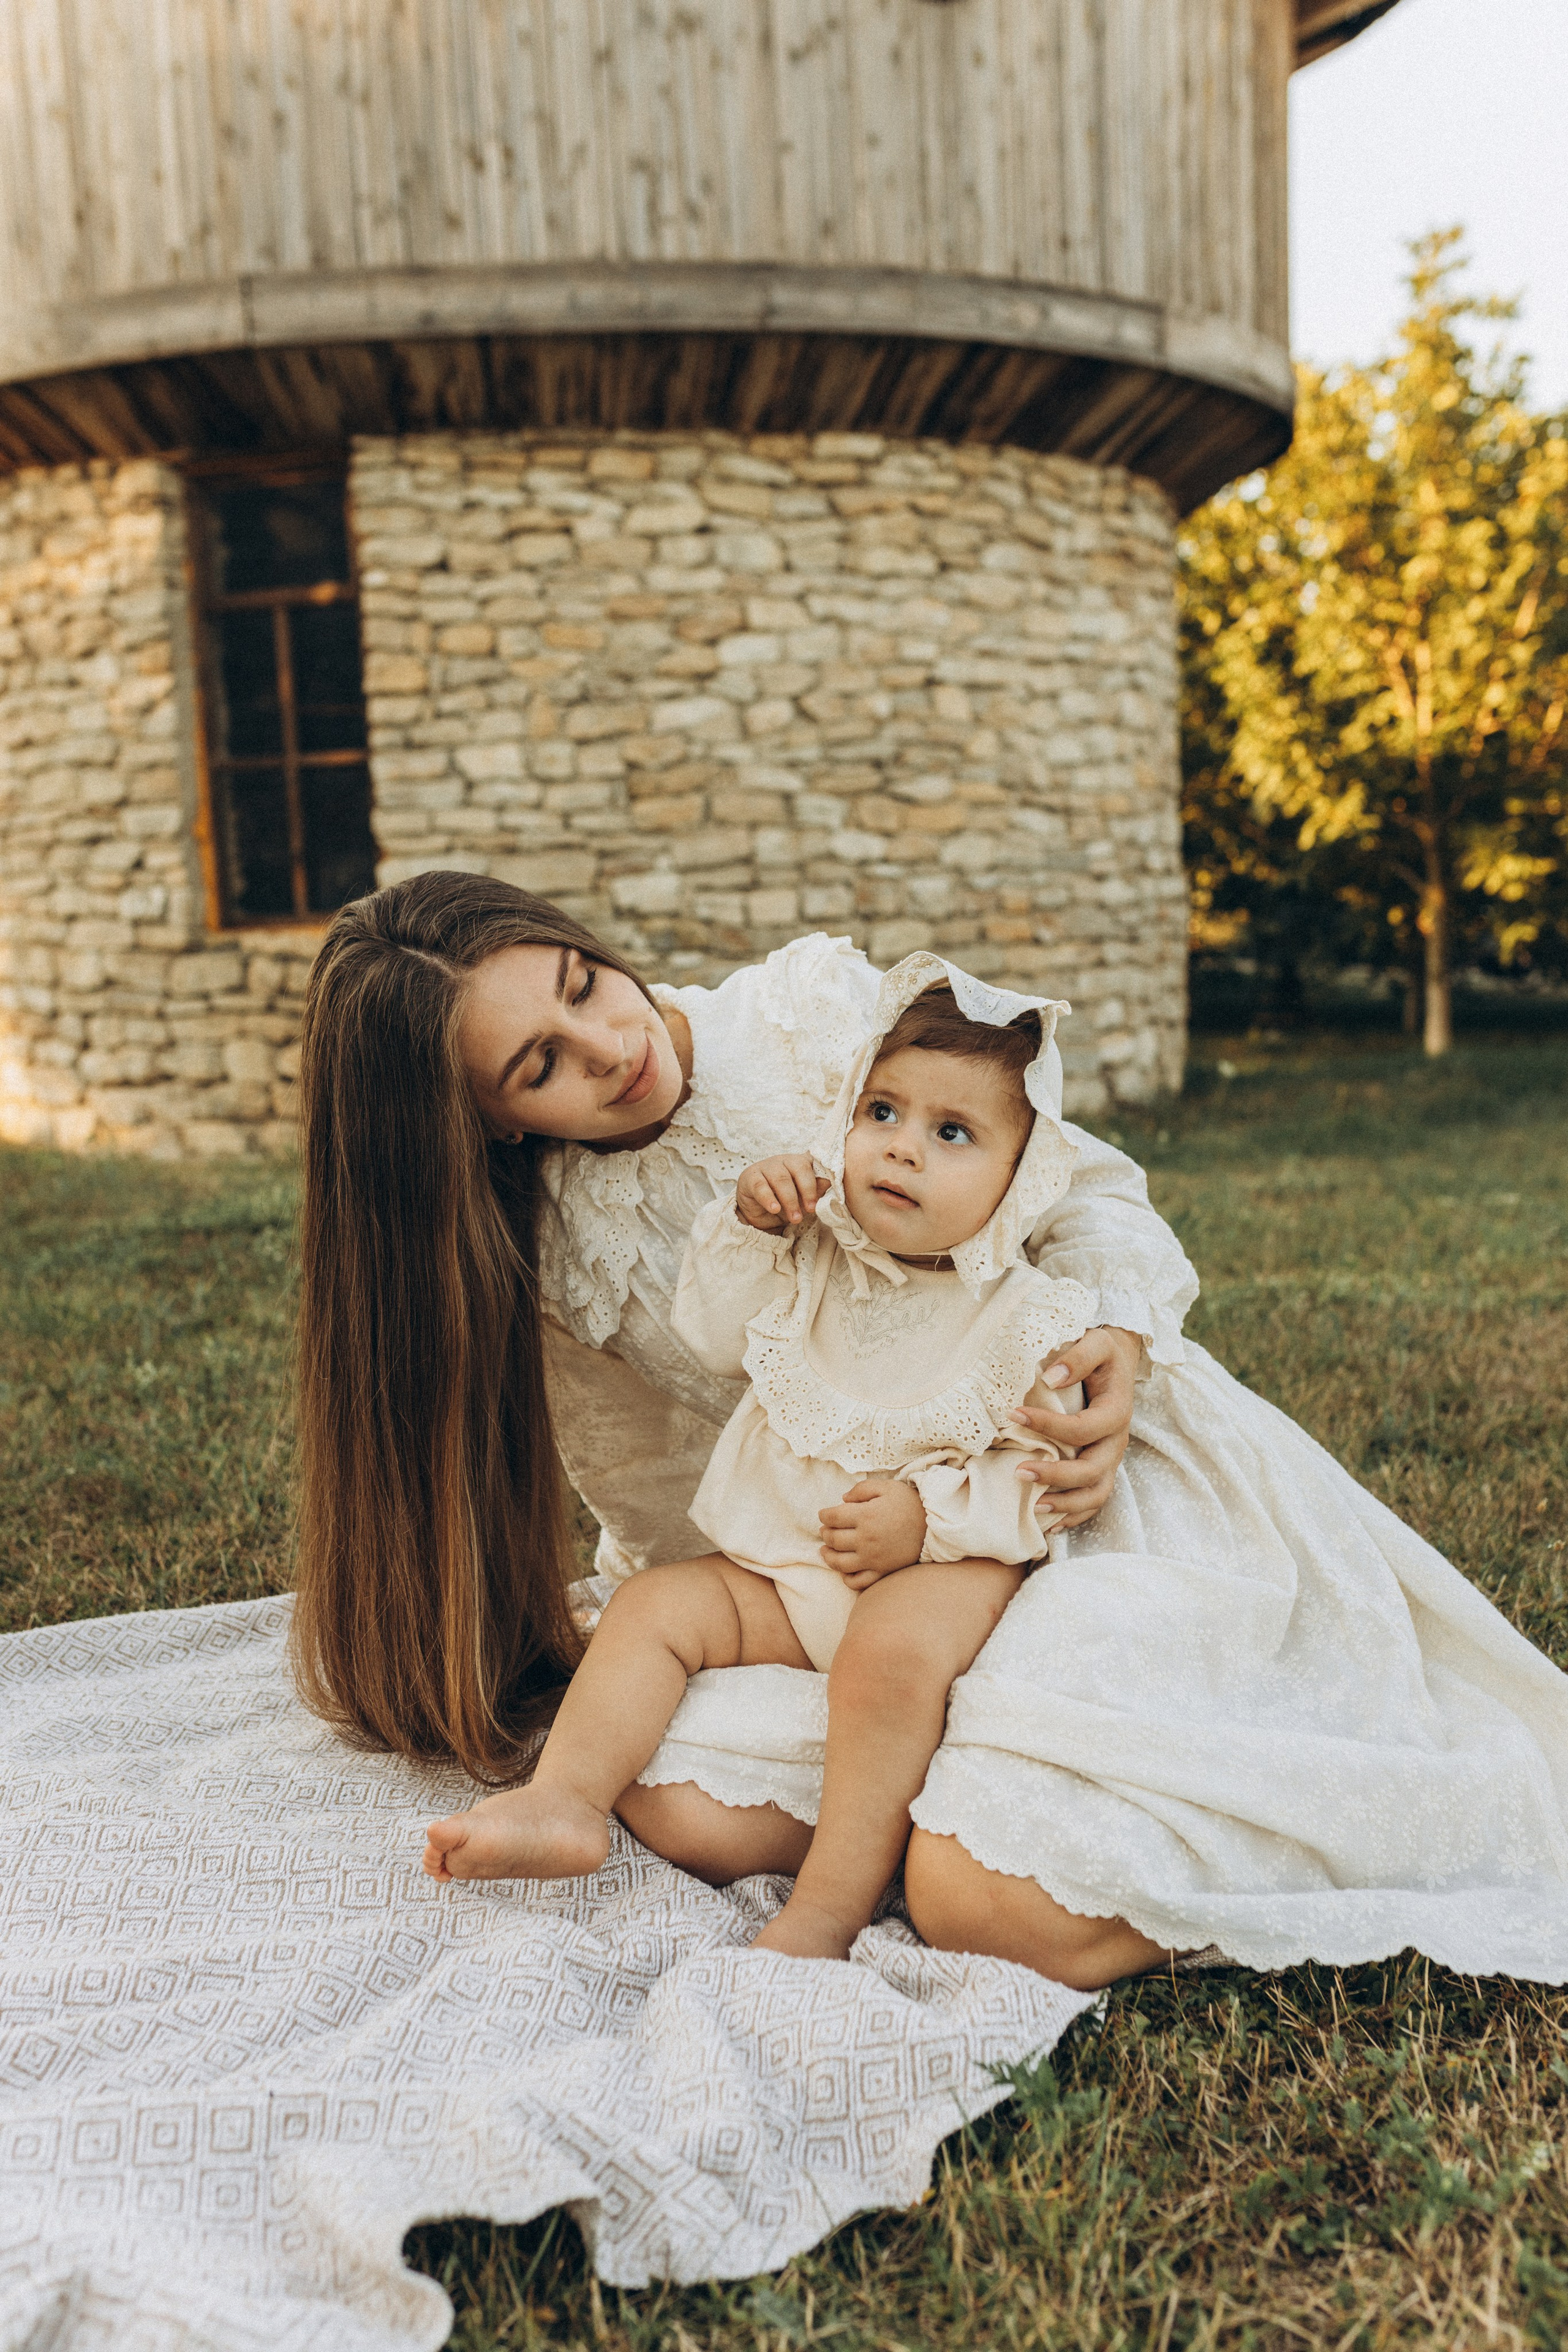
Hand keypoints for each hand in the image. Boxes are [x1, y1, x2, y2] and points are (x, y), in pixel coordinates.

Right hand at [736, 1154, 828, 1232]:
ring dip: (790, 1200)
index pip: (813, 1163)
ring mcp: (766, 1166)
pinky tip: (775, 1209)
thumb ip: (817, 1189)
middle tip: (811, 1210)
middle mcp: (784, 1160)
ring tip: (795, 1218)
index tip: (824, 1196)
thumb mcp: (803, 1200)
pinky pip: (760, 1186)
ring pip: (781, 1178)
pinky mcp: (750, 1177)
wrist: (758, 1214)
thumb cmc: (784, 1203)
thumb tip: (831, 1181)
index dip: (820, 1178)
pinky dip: (769, 1199)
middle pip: (799, 1168)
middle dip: (807, 1190)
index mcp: (800, 1162)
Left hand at [818, 1475, 926, 1589]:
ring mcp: (873, 1558)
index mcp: (866, 1516)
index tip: (823, 1514)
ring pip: (840, 1563)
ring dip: (828, 1557)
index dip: (824, 1515)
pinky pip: (858, 1581)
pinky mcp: (882, 1572)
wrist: (935, 1526)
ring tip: (825, 1551)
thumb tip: (842, 1499)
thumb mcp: (887, 1487)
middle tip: (824, 1530)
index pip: (832, 1517)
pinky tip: (844, 1570)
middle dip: (825, 1533)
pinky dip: (846, 1578)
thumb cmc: (910, 1504)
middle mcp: (866, 1539)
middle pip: (833, 1539)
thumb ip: (862, 1489)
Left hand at [1012, 1326, 1140, 1530]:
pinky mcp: (1103, 1467)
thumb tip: (1051, 1378)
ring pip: (1096, 1494)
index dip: (1048, 1426)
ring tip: (1035, 1507)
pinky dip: (1074, 1515)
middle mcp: (1116, 1441)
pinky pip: (1094, 1499)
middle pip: (1092, 1471)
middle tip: (1018, 1471)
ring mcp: (1110, 1458)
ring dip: (1067, 1505)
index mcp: (1116, 1412)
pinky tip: (1049, 1522)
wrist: (1118, 1360)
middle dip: (1056, 1476)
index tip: (1013, 1414)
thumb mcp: (1096, 1343)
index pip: (1082, 1429)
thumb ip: (1078, 1358)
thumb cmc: (1102, 1352)